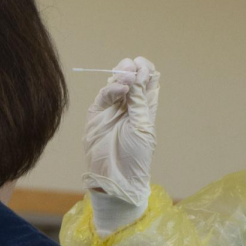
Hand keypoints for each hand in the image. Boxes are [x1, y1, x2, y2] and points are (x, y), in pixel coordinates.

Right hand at [82, 57, 158, 205]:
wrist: (115, 177)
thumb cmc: (135, 157)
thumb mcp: (142, 127)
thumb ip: (139, 102)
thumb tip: (138, 75)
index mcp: (145, 108)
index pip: (148, 81)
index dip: (146, 70)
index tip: (144, 68)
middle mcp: (129, 105)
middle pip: (131, 77)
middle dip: (133, 69)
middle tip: (134, 67)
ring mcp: (112, 108)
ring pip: (116, 82)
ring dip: (122, 75)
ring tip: (127, 75)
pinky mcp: (97, 112)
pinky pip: (104, 95)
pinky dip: (112, 88)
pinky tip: (121, 88)